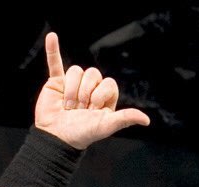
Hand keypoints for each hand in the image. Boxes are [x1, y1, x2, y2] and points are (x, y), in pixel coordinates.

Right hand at [34, 32, 149, 149]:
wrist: (57, 138)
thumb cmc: (82, 134)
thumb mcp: (106, 126)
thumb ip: (125, 118)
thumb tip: (146, 120)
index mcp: (104, 98)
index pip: (108, 83)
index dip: (100, 94)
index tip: (93, 110)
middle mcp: (90, 89)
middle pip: (93, 73)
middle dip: (85, 93)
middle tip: (79, 109)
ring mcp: (73, 84)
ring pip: (76, 71)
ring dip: (71, 90)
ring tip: (68, 106)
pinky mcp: (56, 83)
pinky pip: (55, 63)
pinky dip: (52, 50)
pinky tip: (51, 37)